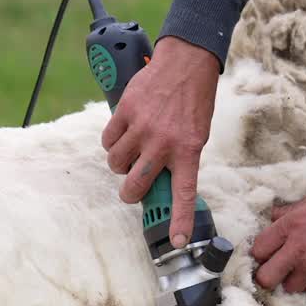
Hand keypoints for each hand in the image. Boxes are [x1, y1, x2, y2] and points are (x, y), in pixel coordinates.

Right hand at [102, 36, 219, 248]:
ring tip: (130, 152)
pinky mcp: (125, 112)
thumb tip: (162, 182)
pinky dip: (112, 142)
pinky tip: (123, 135)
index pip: (184, 194)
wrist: (185, 63)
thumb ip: (180, 158)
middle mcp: (164, 143)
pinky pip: (108, 140)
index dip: (179, 221)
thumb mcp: (197, 135)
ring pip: (116, 163)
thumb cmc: (193, 102)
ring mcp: (142, 128)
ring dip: (120, 164)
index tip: (176, 241)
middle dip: (130, 192)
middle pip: (135, 185)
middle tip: (132, 187)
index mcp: (188, 151)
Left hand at [251, 195, 305, 298]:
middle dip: (267, 276)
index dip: (259, 255)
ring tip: (301, 271)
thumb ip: (287, 211)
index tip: (265, 255)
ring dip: (291, 282)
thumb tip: (268, 218)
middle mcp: (297, 250)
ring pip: (287, 288)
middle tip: (274, 271)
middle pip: (265, 277)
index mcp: (290, 226)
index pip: (258, 249)